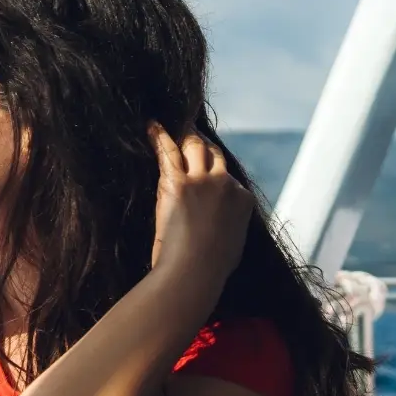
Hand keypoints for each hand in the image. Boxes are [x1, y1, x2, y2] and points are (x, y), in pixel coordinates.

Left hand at [149, 123, 252, 277]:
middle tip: (191, 135)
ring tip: (175, 127)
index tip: (205, 169)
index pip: (228, 177)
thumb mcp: (232, 245)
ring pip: (195, 147)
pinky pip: (168, 151)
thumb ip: (230, 229)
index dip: (215, 172)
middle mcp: (226, 184)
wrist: (195, 270)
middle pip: (214, 155)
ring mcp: (203, 181)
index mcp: (243, 199)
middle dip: (202, 144)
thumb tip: (225, 233)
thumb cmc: (211, 267)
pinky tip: (152, 125)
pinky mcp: (178, 183)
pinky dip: (160, 136)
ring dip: (186, 136)